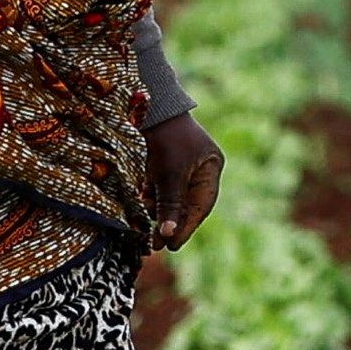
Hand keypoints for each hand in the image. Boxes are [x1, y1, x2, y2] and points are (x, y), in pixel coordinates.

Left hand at [147, 116, 225, 250]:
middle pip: (186, 203)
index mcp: (210, 167)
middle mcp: (197, 168)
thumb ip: (170, 203)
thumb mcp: (170, 172)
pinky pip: (157, 188)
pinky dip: (149, 201)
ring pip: (170, 197)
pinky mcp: (159, 162)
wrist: (145, 104)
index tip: (172, 245)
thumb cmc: (165, 136)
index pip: (201, 205)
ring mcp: (178, 165)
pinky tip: (140, 213)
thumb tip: (168, 234)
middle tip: (156, 245)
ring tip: (146, 233)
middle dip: (171, 223)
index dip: (187, 226)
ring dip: (158, 214)